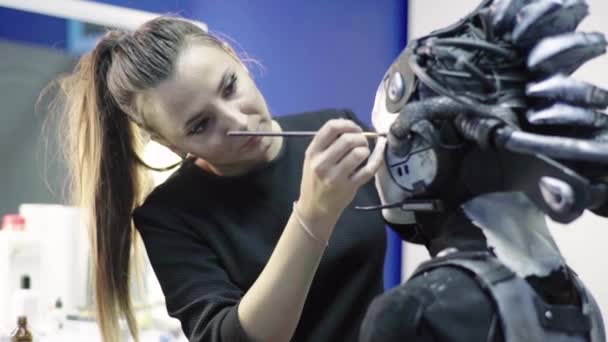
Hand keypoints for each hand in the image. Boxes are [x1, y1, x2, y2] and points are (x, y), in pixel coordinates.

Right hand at [297, 119, 383, 235]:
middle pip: (347, 139)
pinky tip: (378, 154)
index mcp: (312, 152)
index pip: (331, 128)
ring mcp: (335, 177)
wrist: (314, 209)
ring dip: (366, 149)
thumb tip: (350, 127)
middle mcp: (322, 163)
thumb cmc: (315, 180)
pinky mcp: (349, 187)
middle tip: (362, 142)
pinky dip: (377, 159)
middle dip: (360, 137)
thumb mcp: (312, 160)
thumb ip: (327, 143)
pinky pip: (369, 169)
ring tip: (364, 153)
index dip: (348, 124)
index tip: (355, 129)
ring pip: (359, 153)